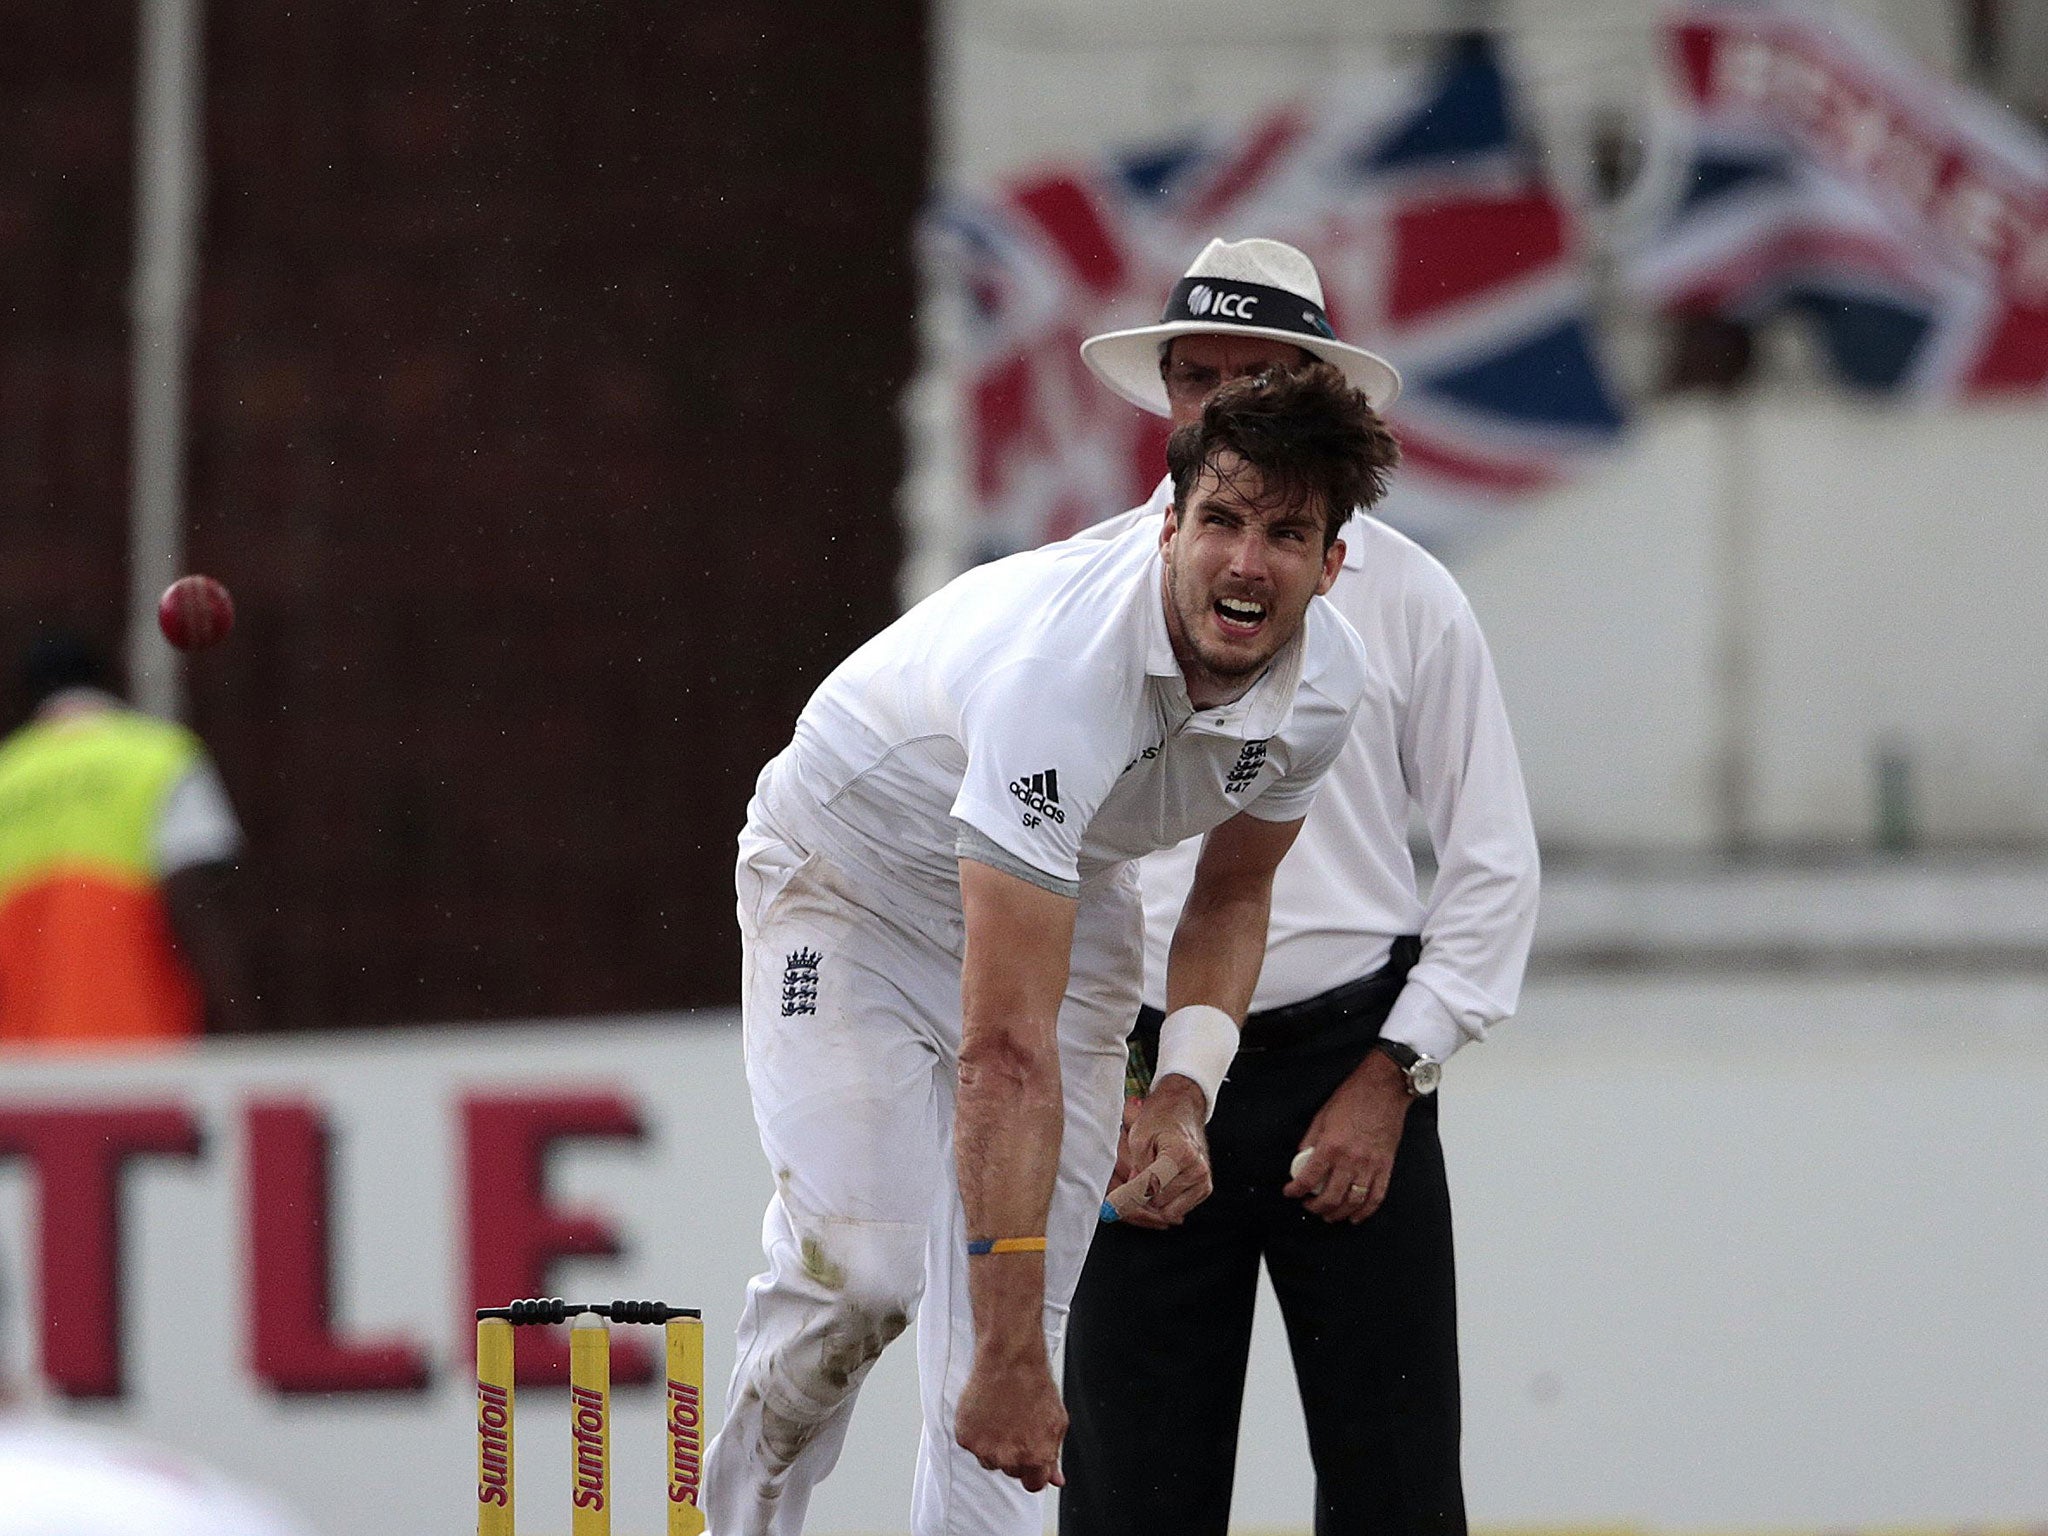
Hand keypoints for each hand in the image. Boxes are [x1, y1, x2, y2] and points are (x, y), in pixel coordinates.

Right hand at [954, 1348, 1066, 1490]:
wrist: (1010, 1360)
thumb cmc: (1035, 1386)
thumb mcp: (1056, 1423)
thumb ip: (1054, 1456)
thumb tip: (1055, 1479)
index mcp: (1035, 1458)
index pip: (1033, 1484)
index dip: (1033, 1470)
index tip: (1029, 1457)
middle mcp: (1009, 1458)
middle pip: (1011, 1471)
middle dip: (1014, 1455)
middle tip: (1015, 1426)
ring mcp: (985, 1449)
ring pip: (988, 1459)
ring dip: (993, 1445)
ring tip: (1001, 1415)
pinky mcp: (965, 1437)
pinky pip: (970, 1444)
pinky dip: (976, 1431)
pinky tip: (986, 1410)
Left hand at [1105, 1075, 1210, 1228]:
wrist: (1182, 1110)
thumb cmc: (1160, 1120)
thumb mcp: (1138, 1139)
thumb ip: (1136, 1171)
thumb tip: (1130, 1199)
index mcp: (1180, 1154)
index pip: (1151, 1188)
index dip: (1128, 1197)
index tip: (1111, 1206)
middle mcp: (1197, 1170)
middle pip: (1158, 1203)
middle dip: (1140, 1198)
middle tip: (1128, 1186)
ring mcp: (1203, 1181)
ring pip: (1167, 1212)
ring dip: (1152, 1203)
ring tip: (1146, 1181)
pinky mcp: (1204, 1189)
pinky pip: (1178, 1210)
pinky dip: (1164, 1203)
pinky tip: (1159, 1185)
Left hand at [1283, 1050, 1410, 1222]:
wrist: (1384, 1089)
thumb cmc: (1354, 1097)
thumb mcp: (1322, 1116)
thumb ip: (1311, 1140)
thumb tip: (1302, 1157)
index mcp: (1331, 1146)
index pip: (1308, 1178)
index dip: (1295, 1190)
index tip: (1290, 1192)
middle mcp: (1350, 1159)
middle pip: (1331, 1197)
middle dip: (1316, 1207)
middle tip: (1309, 1206)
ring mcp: (1370, 1165)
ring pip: (1353, 1201)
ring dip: (1339, 1213)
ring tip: (1330, 1215)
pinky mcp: (1385, 1166)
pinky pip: (1376, 1196)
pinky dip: (1365, 1211)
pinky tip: (1356, 1216)